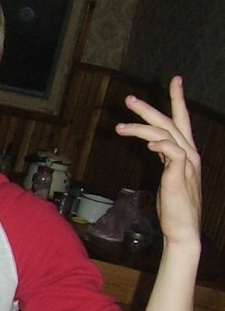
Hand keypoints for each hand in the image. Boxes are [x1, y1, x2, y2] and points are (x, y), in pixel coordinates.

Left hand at [115, 76, 200, 247]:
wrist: (182, 230)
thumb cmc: (173, 207)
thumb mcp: (168, 176)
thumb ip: (164, 159)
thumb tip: (152, 144)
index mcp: (186, 153)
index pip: (182, 121)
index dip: (178, 100)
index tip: (175, 80)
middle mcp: (189, 154)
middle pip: (169, 122)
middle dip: (149, 109)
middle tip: (128, 99)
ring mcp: (187, 163)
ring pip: (165, 134)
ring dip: (141, 127)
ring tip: (120, 128)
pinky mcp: (181, 173)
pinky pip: (172, 150)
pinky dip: (160, 144)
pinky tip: (149, 145)